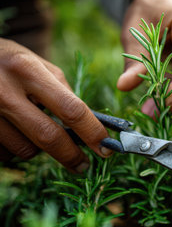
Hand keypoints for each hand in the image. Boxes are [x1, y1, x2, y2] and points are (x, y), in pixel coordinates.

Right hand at [0, 39, 111, 171]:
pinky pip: (4, 154)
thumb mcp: (37, 64)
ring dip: (39, 148)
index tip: (106, 148)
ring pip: (25, 150)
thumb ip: (62, 91)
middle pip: (48, 137)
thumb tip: (87, 125)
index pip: (70, 108)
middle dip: (71, 155)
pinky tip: (14, 131)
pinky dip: (16, 149)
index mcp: (27, 70)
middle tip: (84, 165)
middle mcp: (4, 92)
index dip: (92, 132)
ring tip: (34, 128)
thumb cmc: (9, 61)